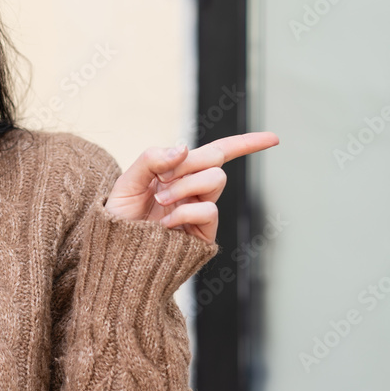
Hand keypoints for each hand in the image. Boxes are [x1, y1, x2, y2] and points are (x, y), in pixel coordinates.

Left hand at [103, 132, 279, 242]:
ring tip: (160, 200)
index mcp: (179, 172)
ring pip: (215, 179)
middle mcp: (195, 190)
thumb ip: (151, 159)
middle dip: (188, 162)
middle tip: (161, 179)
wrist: (115, 252)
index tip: (275, 138)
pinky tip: (165, 223)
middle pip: (215, 158)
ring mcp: (201, 211)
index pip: (218, 152)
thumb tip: (184, 148)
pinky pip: (208, 210)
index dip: (246, 143)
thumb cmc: (120, 217)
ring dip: (184, 185)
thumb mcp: (128, 181)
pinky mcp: (204, 234)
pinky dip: (185, 211)